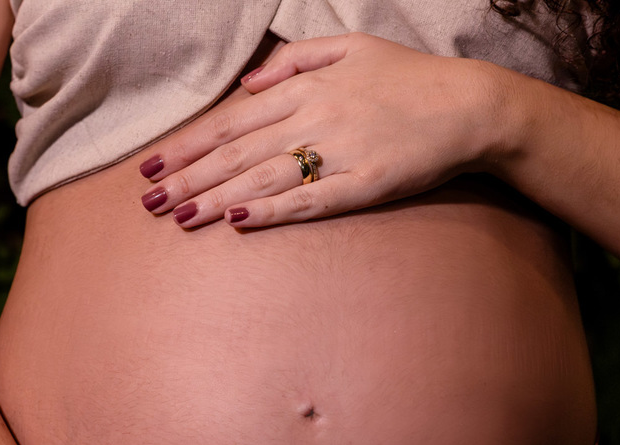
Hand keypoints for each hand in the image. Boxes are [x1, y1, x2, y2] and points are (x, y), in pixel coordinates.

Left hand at [138, 33, 502, 227]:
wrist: (471, 105)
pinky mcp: (366, 184)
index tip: (152, 165)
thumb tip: (250, 86)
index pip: (231, 122)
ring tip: (178, 218)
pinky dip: (271, 211)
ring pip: (263, 178)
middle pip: (236, 154)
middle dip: (187, 178)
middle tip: (148, 202)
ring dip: (215, 199)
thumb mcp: (352, 48)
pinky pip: (310, 201)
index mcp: (306, 88)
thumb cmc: (411, 78)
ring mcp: (340, 152)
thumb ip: (295, 60)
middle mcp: (315, 118)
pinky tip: (237, 223)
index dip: (188, 146)